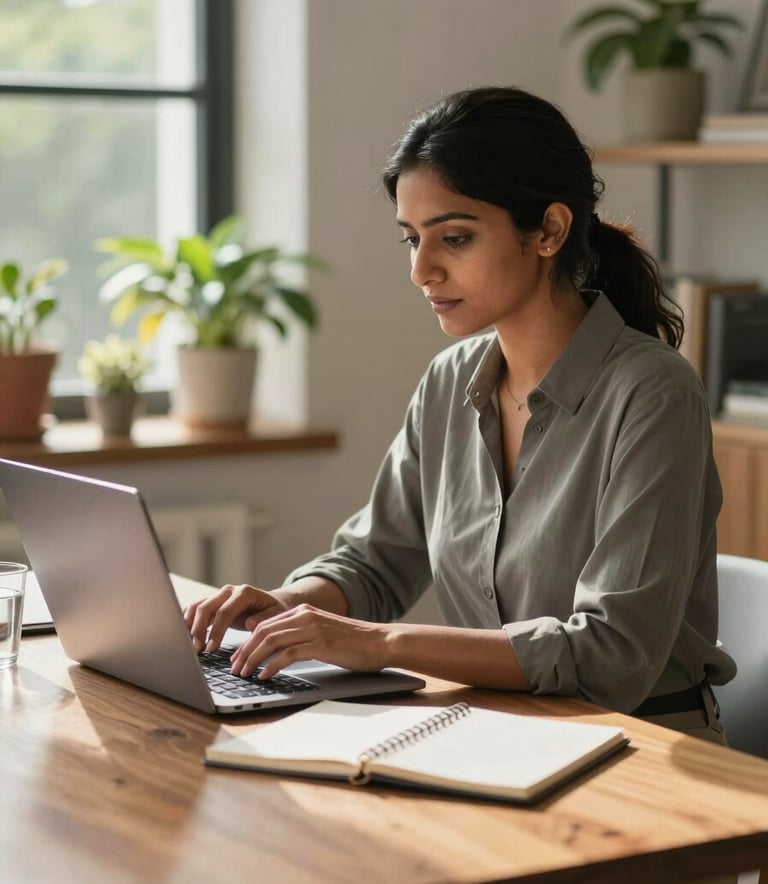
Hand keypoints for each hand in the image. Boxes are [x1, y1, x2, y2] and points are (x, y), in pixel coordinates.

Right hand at [183, 583, 288, 652]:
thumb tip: (250, 624)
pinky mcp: (212, 603)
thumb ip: (263, 619)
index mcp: (244, 593)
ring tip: (190, 645)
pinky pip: (195, 609)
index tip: (211, 648)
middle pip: (206, 607)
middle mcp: (228, 591)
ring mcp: (218, 595)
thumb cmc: (273, 611)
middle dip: (198, 629)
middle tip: (197, 650)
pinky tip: (185, 635)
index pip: (225, 612)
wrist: (271, 603)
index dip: (216, 631)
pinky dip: (187, 621)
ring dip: (190, 625)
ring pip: (197, 606)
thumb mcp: (275, 615)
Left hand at [229, 604, 388, 678]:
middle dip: (245, 651)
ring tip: (244, 674)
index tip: (238, 658)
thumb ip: (300, 635)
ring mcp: (313, 629)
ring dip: (253, 659)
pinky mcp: (321, 644)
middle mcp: (305, 616)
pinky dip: (272, 666)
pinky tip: (265, 676)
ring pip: (271, 641)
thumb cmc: (353, 642)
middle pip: (263, 631)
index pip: (265, 624)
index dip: (247, 642)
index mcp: (304, 611)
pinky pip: (288, 654)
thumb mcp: (322, 633)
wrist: (381, 642)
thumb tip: (275, 650)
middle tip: (235, 668)